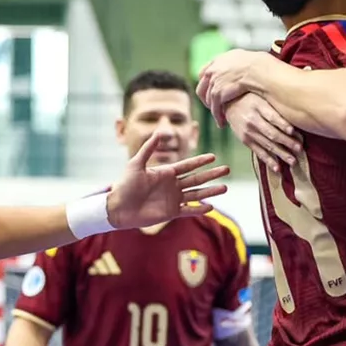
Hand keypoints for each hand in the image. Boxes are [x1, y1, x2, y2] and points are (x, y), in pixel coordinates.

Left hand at [106, 132, 229, 228]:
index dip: (201, 161)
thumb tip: (159, 132)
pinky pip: (189, 210)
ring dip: (211, 191)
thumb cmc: (125, 184)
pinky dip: (199, 209)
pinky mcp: (171, 213)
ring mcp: (173, 199)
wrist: (118, 208)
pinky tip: (211, 206)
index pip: (188, 165)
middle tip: (227, 170)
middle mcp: (173, 185)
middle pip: (197, 179)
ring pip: (197, 194)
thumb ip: (148, 149)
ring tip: (225, 188)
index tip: (214, 157)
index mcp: (166, 173)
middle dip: (212, 174)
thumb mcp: (136, 164)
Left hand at [197, 50, 275, 126]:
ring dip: (213, 110)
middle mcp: (213, 69)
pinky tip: (222, 123)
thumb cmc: (261, 66)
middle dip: (206, 98)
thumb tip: (246, 67)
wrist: (260, 70)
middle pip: (202, 86)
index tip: (211, 91)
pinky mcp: (217, 93)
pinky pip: (214, 108)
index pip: (205, 72)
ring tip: (220, 117)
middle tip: (213, 107)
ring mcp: (214, 81)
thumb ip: (239, 63)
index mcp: (220, 60)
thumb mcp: (247, 59)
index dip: (207, 83)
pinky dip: (218, 117)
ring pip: (208, 100)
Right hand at [225, 93, 301, 171]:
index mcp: (259, 106)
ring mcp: (248, 132)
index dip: (283, 124)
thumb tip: (296, 113)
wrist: (227, 103)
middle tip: (299, 149)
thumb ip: (275, 104)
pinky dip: (268, 160)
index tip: (293, 131)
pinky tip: (277, 168)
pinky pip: (258, 152)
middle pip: (271, 133)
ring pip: (267, 145)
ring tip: (293, 161)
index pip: (272, 117)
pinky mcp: (245, 141)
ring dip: (281, 154)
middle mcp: (253, 120)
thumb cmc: (250, 97)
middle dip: (287, 142)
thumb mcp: (261, 95)